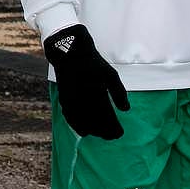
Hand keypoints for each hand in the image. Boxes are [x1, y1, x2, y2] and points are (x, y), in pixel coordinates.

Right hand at [44, 24, 128, 138]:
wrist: (69, 51)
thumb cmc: (93, 63)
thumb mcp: (110, 74)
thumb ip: (118, 93)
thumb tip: (126, 110)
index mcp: (96, 93)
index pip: (106, 118)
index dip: (113, 128)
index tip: (119, 133)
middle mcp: (83, 99)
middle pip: (94, 123)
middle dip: (104, 132)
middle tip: (111, 136)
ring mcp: (72, 99)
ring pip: (81, 122)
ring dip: (91, 130)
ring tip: (99, 134)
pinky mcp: (64, 98)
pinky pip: (70, 117)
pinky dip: (76, 125)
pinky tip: (82, 130)